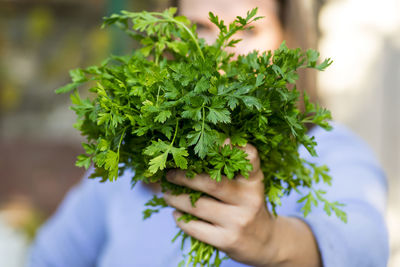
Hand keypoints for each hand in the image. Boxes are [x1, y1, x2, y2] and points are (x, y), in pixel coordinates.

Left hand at [163, 142, 279, 265]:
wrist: (266, 243)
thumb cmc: (249, 206)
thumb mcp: (250, 185)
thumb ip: (234, 166)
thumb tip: (210, 145)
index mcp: (254, 181)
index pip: (250, 157)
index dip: (236, 146)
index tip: (218, 141)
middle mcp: (249, 199)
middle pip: (211, 183)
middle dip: (184, 177)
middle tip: (169, 174)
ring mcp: (238, 221)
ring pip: (198, 206)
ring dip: (176, 199)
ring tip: (166, 195)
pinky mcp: (228, 240)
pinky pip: (196, 228)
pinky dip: (181, 220)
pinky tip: (176, 214)